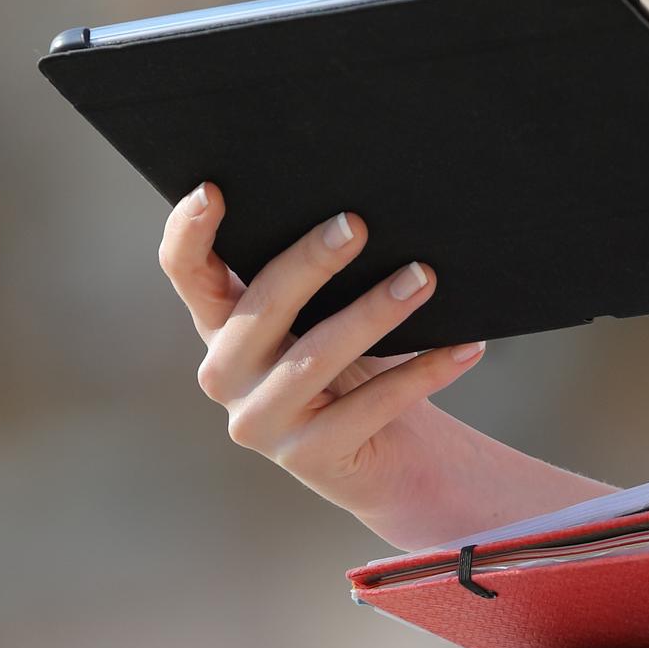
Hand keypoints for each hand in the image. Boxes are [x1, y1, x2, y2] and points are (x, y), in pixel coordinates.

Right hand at [157, 184, 488, 514]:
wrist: (386, 454)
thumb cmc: (354, 362)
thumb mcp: (318, 315)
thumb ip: (309, 275)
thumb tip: (357, 208)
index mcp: (219, 323)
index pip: (185, 270)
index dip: (188, 230)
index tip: (213, 190)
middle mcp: (224, 373)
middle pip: (261, 305)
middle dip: (310, 261)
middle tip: (357, 225)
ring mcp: (260, 421)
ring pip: (317, 356)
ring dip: (376, 312)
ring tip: (423, 278)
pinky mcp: (308, 457)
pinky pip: (371, 405)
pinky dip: (423, 371)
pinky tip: (464, 346)